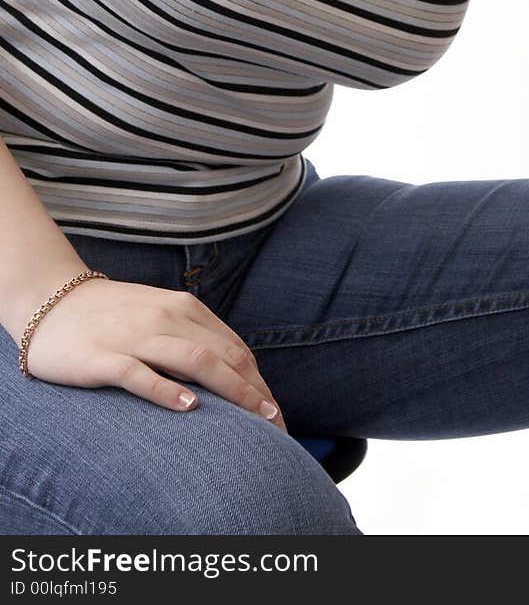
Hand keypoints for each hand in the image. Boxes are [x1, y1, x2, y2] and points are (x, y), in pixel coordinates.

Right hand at [22, 278, 288, 434]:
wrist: (53, 301)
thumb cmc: (114, 315)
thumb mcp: (161, 315)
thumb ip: (194, 336)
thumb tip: (234, 370)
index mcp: (184, 308)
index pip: (235, 348)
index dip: (259, 382)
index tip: (275, 413)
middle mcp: (166, 318)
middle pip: (223, 356)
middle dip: (254, 392)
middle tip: (275, 425)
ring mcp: (136, 336)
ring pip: (194, 360)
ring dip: (230, 390)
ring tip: (253, 418)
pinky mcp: (103, 357)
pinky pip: (139, 373)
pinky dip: (166, 389)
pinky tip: (188, 406)